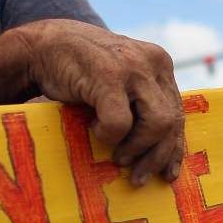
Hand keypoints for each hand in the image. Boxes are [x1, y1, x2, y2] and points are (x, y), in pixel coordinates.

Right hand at [12, 20, 183, 186]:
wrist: (43, 45)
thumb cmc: (81, 72)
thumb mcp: (122, 83)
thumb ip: (142, 104)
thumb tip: (162, 151)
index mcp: (160, 64)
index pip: (178, 112)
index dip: (175, 147)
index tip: (168, 174)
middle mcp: (153, 62)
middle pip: (172, 121)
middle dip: (157, 156)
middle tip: (138, 177)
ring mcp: (133, 67)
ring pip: (156, 124)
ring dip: (136, 147)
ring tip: (117, 156)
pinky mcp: (109, 76)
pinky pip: (121, 123)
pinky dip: (108, 134)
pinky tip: (93, 127)